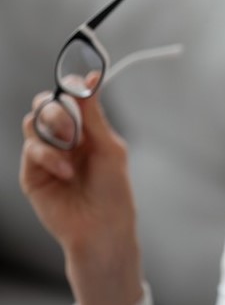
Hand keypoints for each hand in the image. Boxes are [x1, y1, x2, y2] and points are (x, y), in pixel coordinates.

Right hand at [20, 73, 142, 304]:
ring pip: (34, 120)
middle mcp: (64, 137)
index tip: (85, 82)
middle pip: (47, 102)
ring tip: (71, 149)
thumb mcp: (109, 147)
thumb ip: (94, 115)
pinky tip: (66, 171)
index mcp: (87, 128)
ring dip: (53, 129)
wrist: (101, 227)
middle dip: (59, 108)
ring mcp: (47, 154)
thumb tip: (91, 77)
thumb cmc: (113, 189)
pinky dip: (49, 156)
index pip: (71, 95)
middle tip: (74, 127)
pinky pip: (31, 148)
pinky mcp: (33, 172)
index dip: (73, 85)